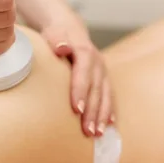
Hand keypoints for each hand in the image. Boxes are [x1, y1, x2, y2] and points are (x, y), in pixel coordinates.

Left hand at [42, 12, 114, 136]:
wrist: (69, 28)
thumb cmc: (57, 34)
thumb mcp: (54, 33)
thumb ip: (57, 40)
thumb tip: (62, 48)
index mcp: (85, 52)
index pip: (83, 74)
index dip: (80, 91)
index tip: (76, 110)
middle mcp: (97, 63)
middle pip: (96, 89)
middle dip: (92, 111)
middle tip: (87, 131)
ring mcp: (103, 71)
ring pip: (105, 95)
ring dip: (102, 115)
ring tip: (98, 134)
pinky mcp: (104, 78)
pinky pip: (109, 96)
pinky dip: (109, 111)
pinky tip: (109, 125)